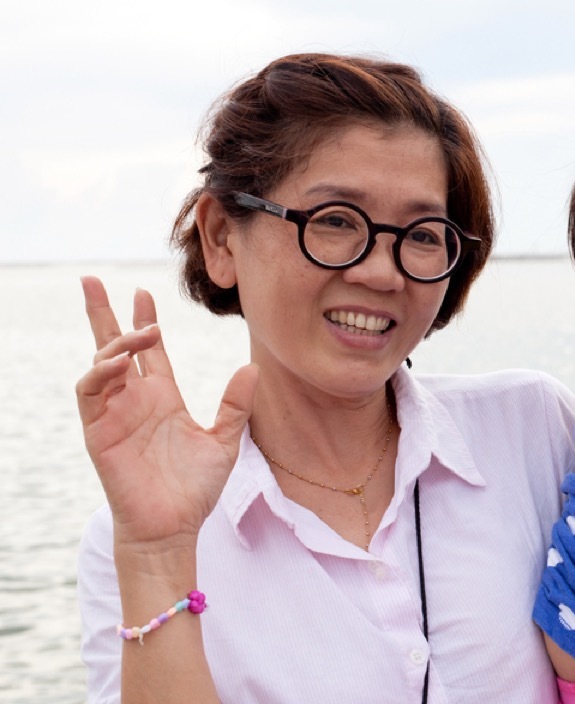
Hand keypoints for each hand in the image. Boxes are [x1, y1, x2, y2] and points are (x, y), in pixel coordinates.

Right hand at [75, 276, 257, 546]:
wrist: (174, 527)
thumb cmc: (195, 489)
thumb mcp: (226, 440)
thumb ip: (236, 404)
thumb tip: (252, 367)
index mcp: (163, 399)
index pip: (148, 352)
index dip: (142, 321)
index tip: (143, 291)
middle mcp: (135, 401)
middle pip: (113, 348)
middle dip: (102, 314)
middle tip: (91, 279)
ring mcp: (114, 415)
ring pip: (101, 364)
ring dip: (113, 342)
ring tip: (138, 331)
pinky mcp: (98, 432)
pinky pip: (90, 393)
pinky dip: (99, 373)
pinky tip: (117, 362)